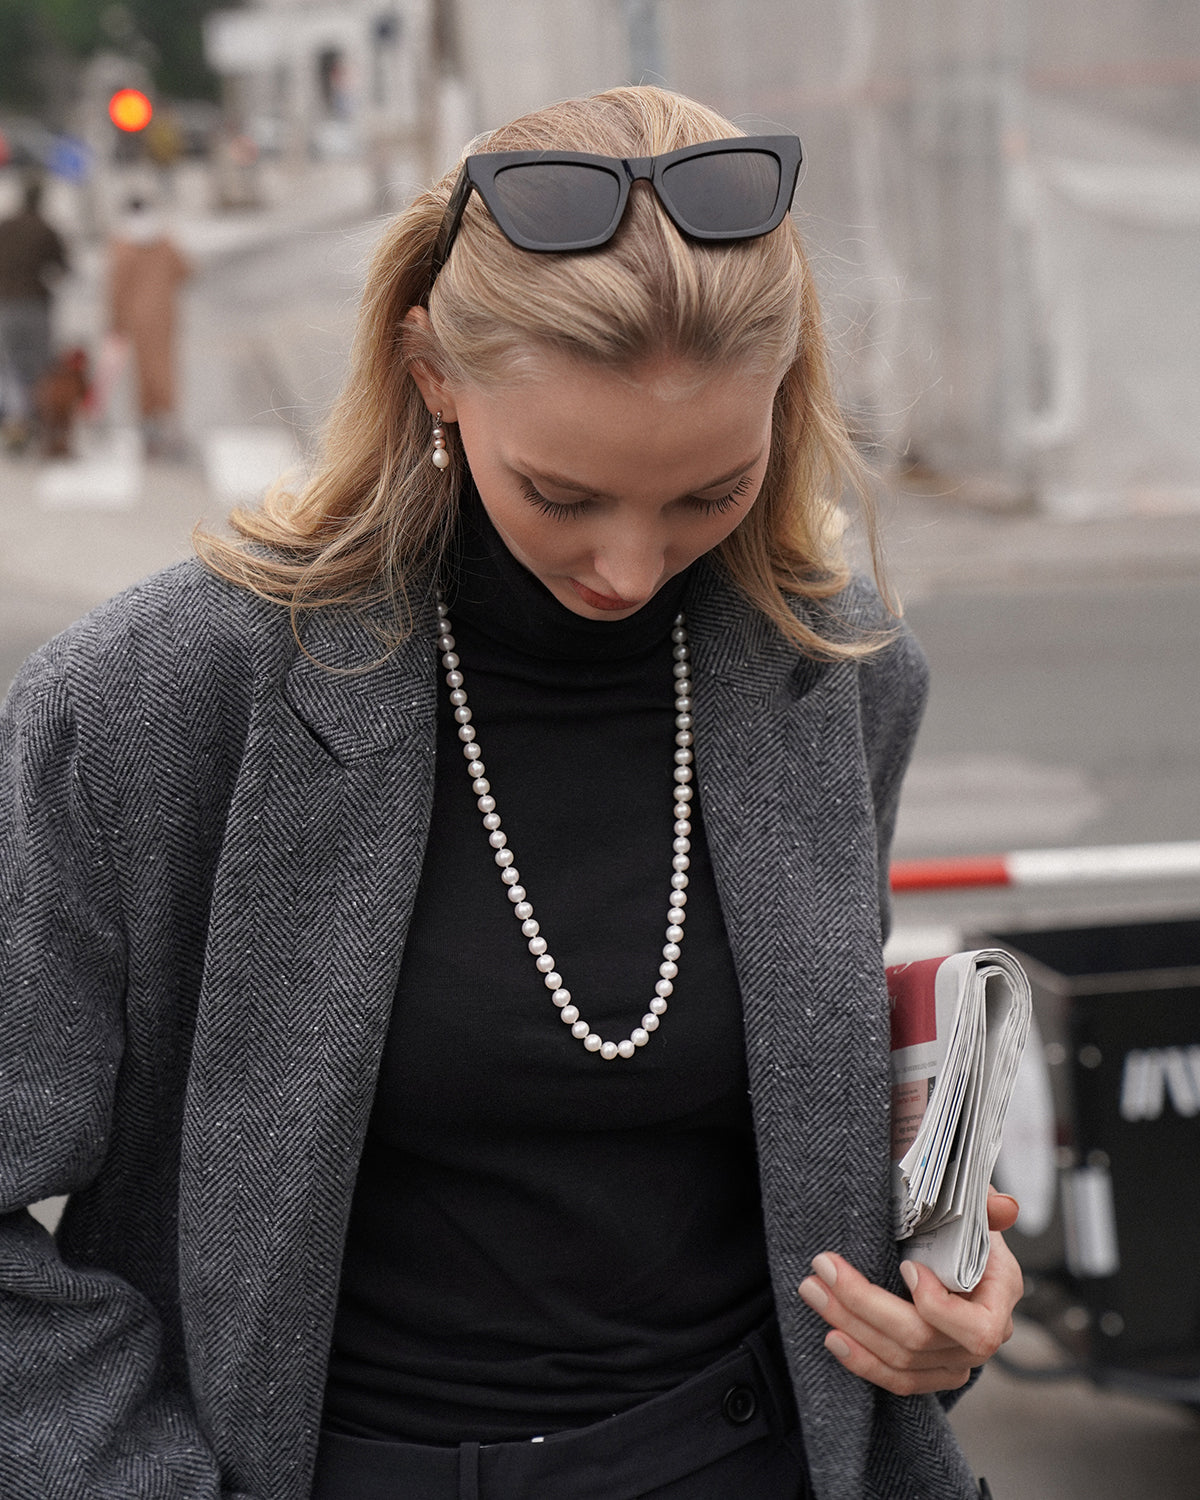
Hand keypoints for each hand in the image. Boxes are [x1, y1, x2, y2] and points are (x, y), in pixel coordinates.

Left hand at [796, 1187, 1022, 1395]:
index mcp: (1000, 1294)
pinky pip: (897, 1380)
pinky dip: (862, 1361)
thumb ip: (983, 1205)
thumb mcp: (972, 1205)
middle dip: (864, 1304)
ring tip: (815, 1292)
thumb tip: (1004, 1207)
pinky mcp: (930, 1372)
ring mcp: (956, 1360)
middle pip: (921, 1339)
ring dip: (851, 1327)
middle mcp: (983, 1336)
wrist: (952, 1247)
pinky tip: (832, 1336)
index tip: (905, 1266)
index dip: (938, 1306)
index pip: (978, 1328)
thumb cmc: (961, 1224)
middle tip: (824, 1269)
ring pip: (901, 1362)